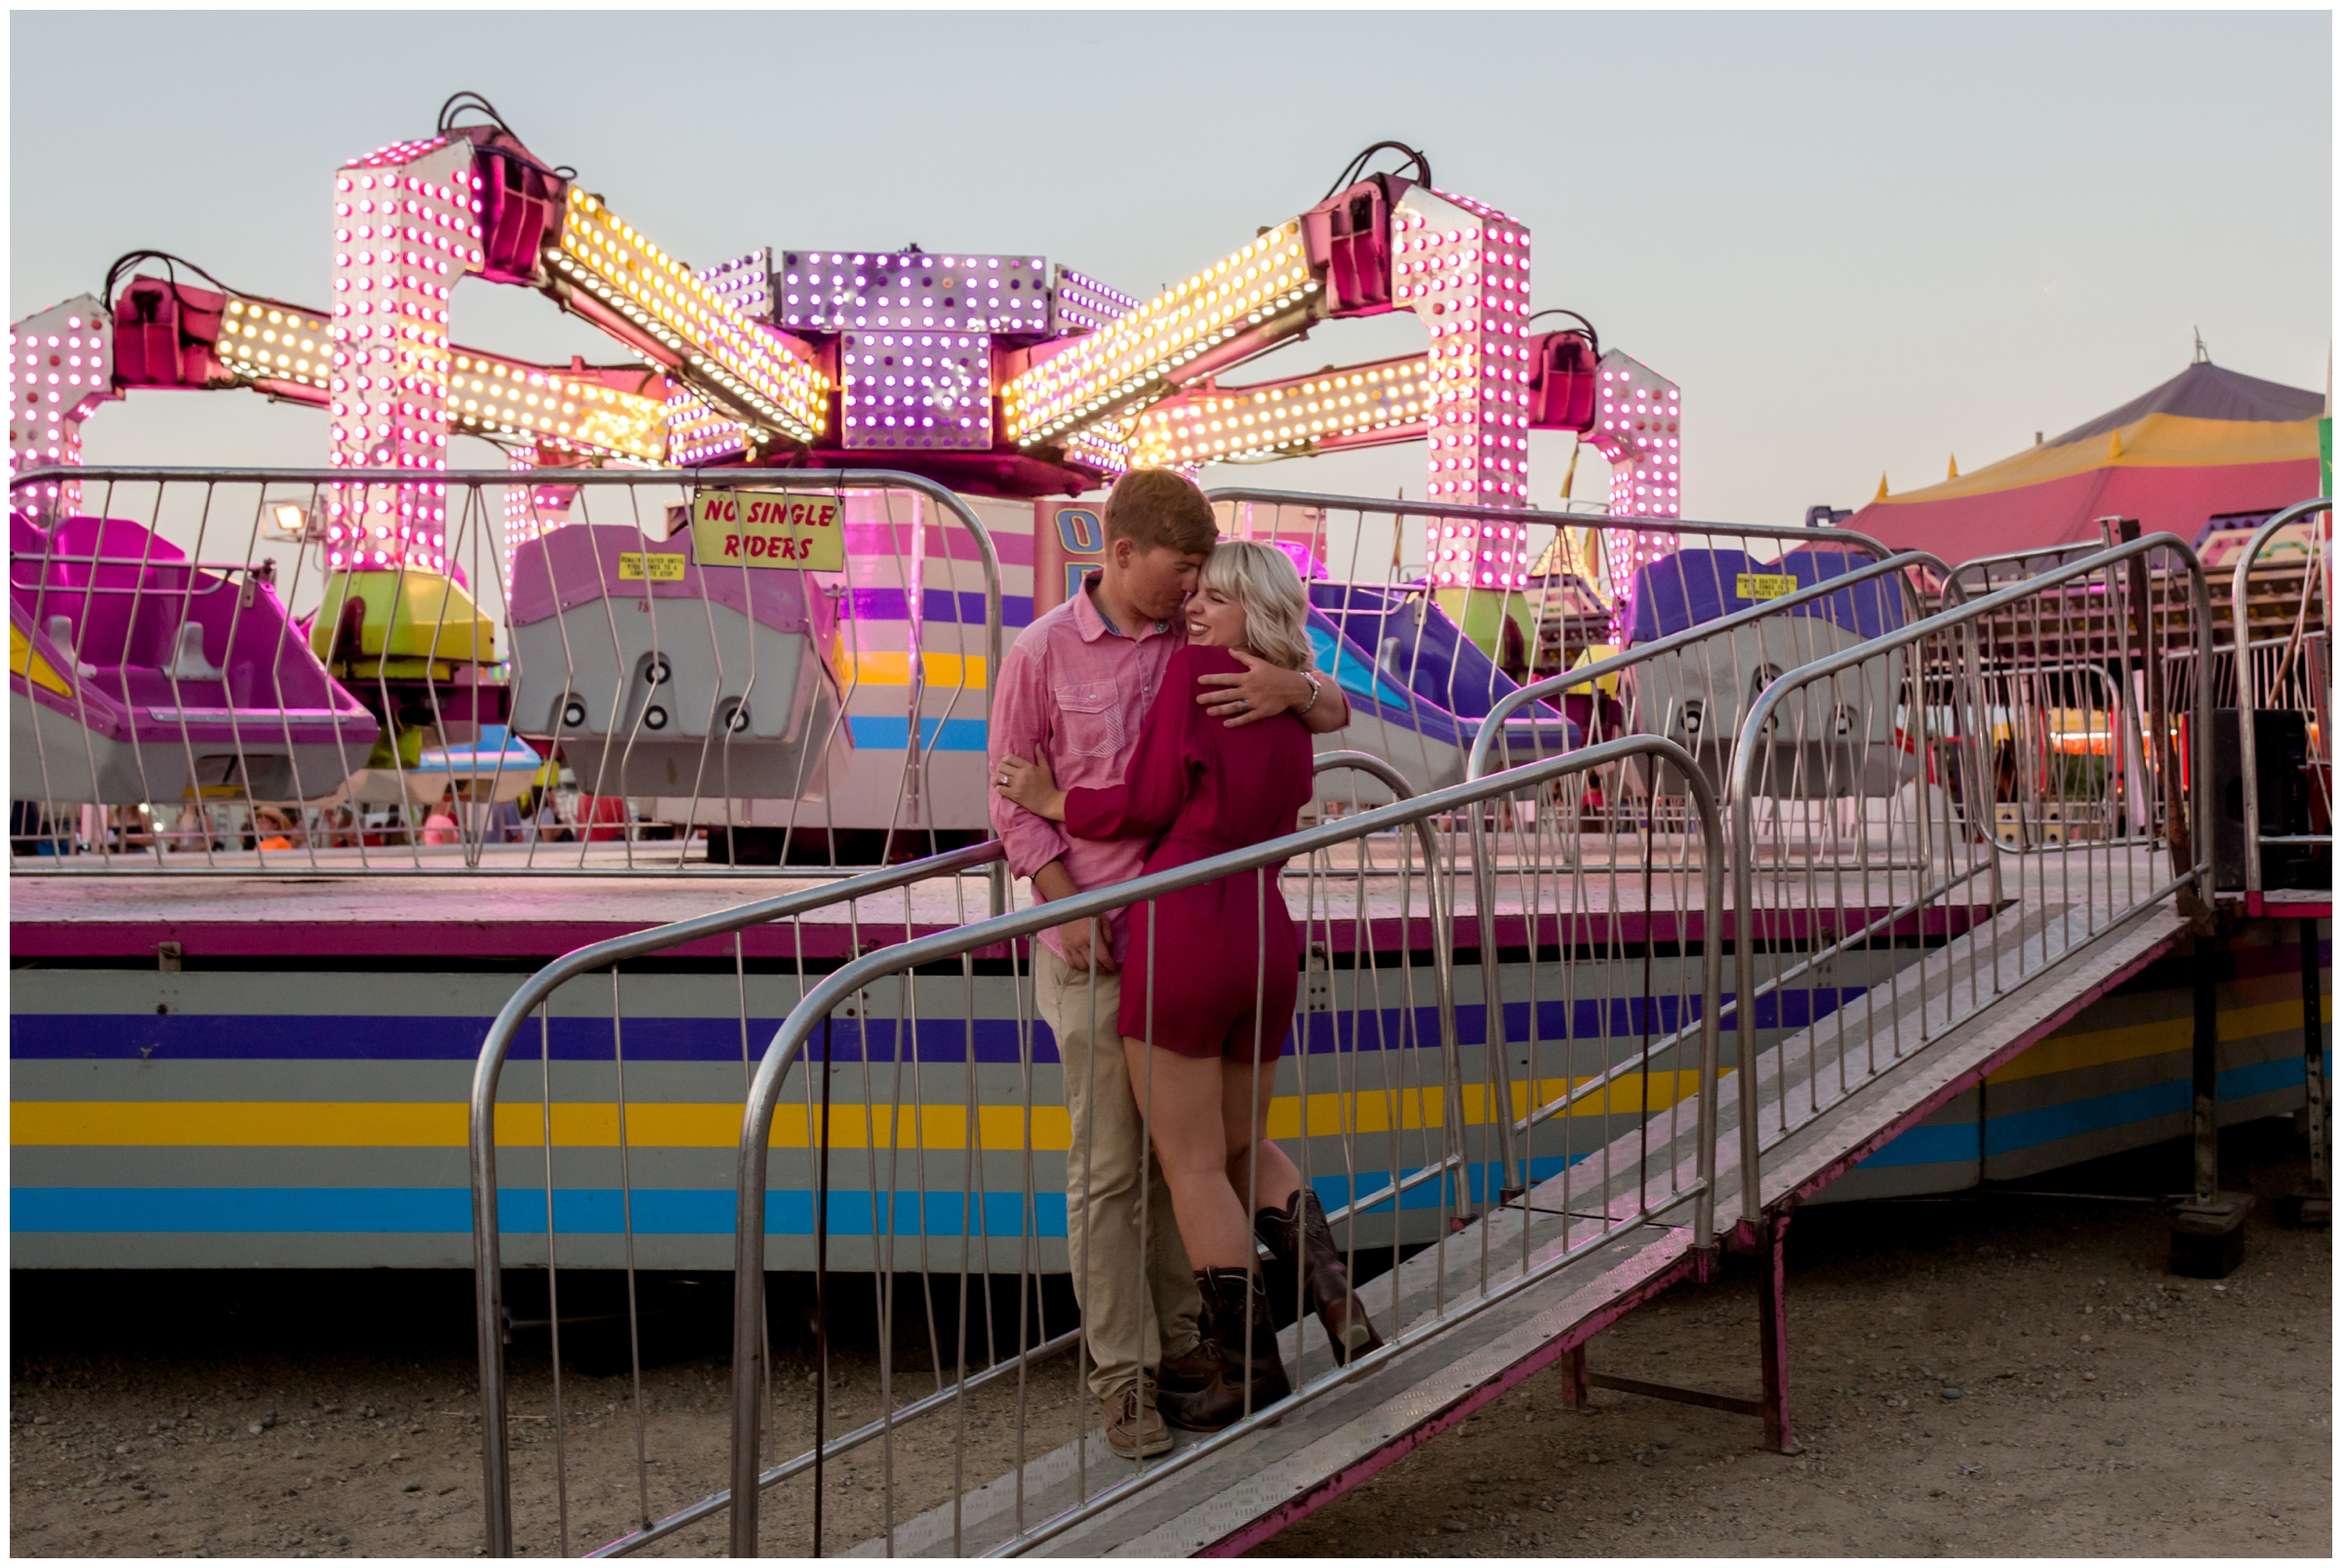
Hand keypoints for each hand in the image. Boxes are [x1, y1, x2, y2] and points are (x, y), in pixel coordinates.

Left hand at [995, 754, 1065, 819]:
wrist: (1049, 802)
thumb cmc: (1048, 785)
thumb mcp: (1046, 769)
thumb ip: (1040, 756)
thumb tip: (1038, 744)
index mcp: (1028, 767)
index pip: (1009, 758)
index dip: (1004, 760)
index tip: (1005, 764)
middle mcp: (1021, 774)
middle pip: (1002, 767)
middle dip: (1000, 769)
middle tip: (1002, 773)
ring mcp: (1017, 785)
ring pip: (999, 777)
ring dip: (997, 779)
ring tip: (999, 781)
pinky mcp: (1014, 795)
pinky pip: (1000, 789)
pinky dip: (998, 788)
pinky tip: (1001, 788)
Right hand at [1055, 912, 1117, 973]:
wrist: (1070, 908)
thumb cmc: (1089, 913)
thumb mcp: (1104, 921)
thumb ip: (1108, 937)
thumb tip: (1109, 951)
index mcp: (1091, 936)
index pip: (1103, 957)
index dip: (1111, 966)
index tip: (1116, 968)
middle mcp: (1080, 944)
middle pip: (1093, 965)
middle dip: (1103, 970)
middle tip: (1109, 970)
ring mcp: (1071, 947)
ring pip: (1082, 966)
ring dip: (1091, 970)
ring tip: (1097, 968)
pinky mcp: (1064, 947)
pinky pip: (1071, 964)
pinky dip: (1079, 968)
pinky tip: (1085, 966)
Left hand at [1195, 648, 1314, 727]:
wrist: (1292, 687)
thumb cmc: (1274, 674)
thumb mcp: (1259, 663)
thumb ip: (1243, 657)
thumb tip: (1229, 650)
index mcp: (1247, 677)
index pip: (1226, 678)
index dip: (1212, 679)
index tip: (1199, 681)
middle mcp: (1249, 690)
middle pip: (1227, 694)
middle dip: (1212, 697)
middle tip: (1197, 700)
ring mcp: (1255, 702)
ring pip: (1235, 707)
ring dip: (1221, 710)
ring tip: (1208, 712)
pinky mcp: (1262, 712)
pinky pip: (1247, 717)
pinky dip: (1237, 721)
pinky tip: (1226, 724)